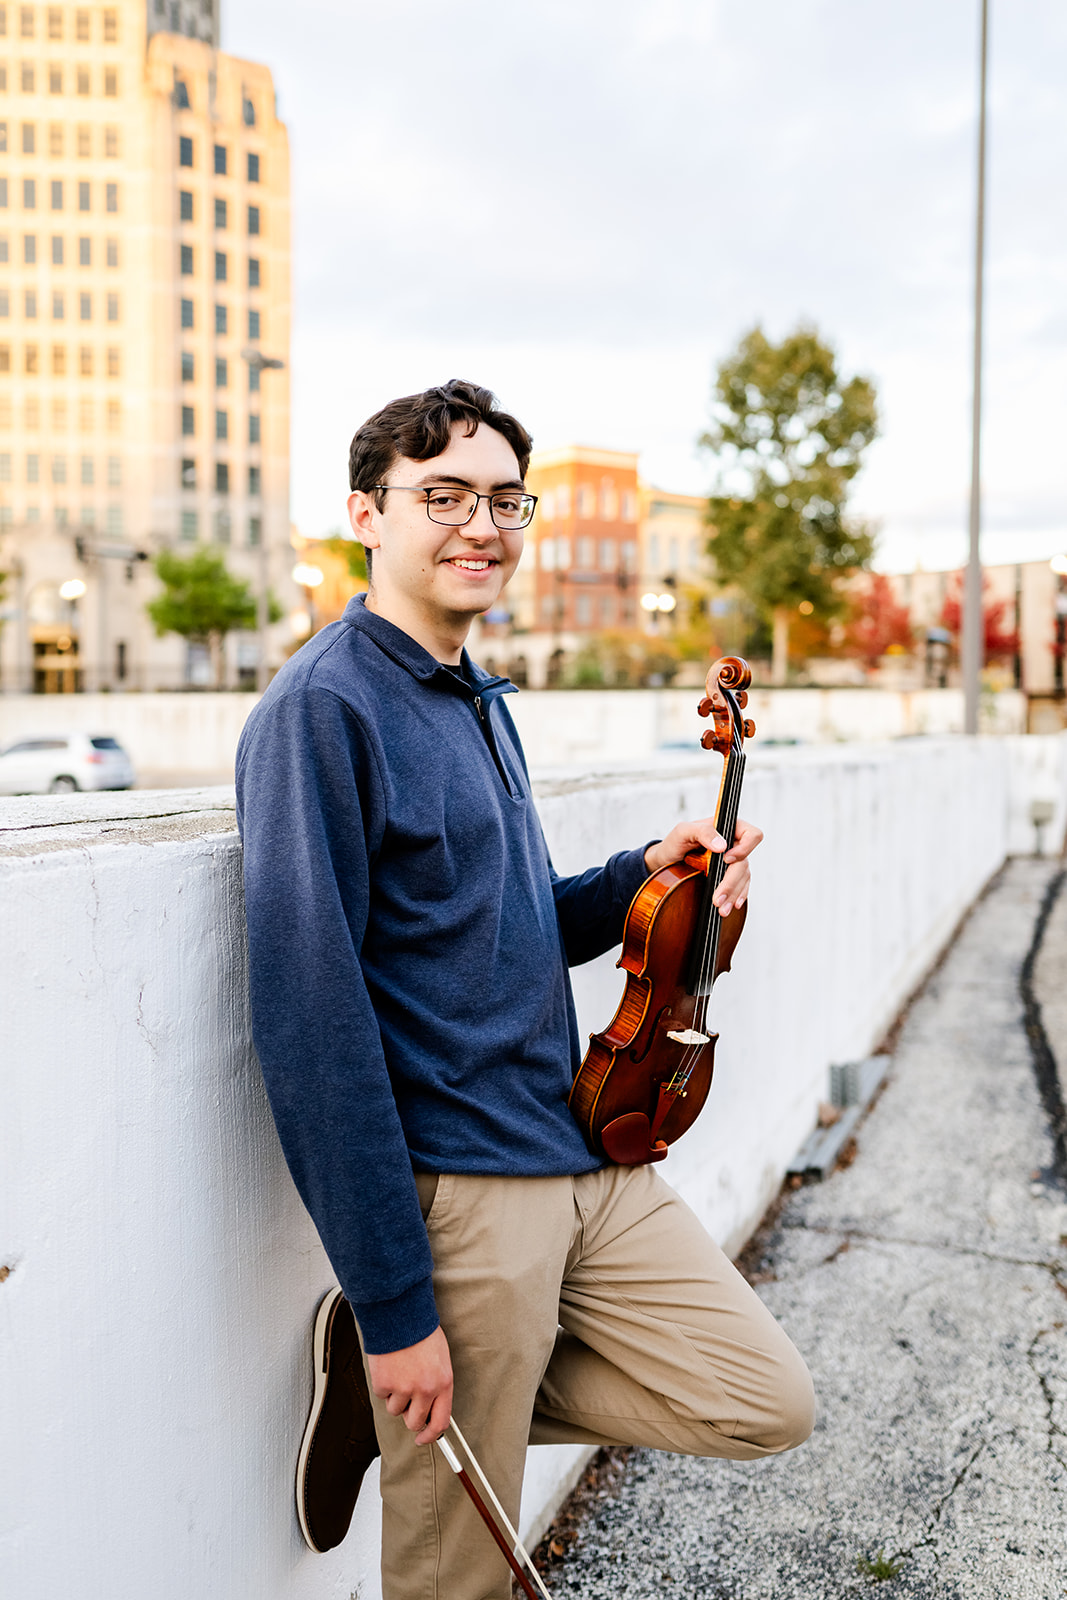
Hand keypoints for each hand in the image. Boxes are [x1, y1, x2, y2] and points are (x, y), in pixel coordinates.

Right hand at [366, 1325, 453, 1445]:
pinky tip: (389, 1366)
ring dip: (395, 1397)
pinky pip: (382, 1396)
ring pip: (396, 1410)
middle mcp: (425, 1389)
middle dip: (410, 1416)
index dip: (431, 1436)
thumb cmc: (421, 1332)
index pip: (440, 1422)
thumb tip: (432, 1408)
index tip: (424, 1438)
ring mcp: (404, 1388)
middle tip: (407, 1402)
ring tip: (399, 1372)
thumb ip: (438, 1385)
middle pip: (415, 1423)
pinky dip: (383, 1384)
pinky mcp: (384, 1384)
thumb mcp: (440, 1359)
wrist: (400, 1314)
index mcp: (444, 1383)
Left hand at [644, 815, 762, 916]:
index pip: (751, 835)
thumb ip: (703, 832)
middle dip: (732, 883)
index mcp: (727, 829)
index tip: (726, 860)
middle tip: (718, 898)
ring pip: (743, 878)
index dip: (744, 848)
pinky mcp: (728, 876)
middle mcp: (734, 845)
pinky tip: (731, 905)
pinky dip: (736, 897)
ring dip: (733, 895)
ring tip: (721, 909)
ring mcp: (732, 862)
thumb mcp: (683, 831)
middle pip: (744, 863)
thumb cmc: (675, 841)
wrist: (666, 860)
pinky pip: (740, 887)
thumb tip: (722, 845)